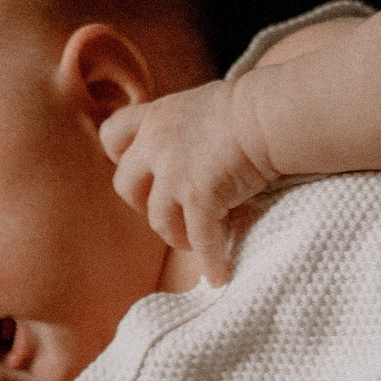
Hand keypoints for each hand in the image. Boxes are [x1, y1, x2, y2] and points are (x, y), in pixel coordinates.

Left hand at [99, 79, 272, 285]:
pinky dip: (210, 261)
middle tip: (170, 211)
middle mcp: (157, 145)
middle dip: (143, 205)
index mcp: (156, 118)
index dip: (121, 157)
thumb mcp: (199, 105)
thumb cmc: (248, 108)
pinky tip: (219, 275)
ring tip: (194, 241)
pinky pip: (200, 240)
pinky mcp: (200, 197)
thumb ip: (181, 127)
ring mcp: (175, 173)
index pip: (112, 135)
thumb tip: (190, 147)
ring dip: (175, 235)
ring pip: (158, 221)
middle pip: (125, 186)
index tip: (143, 172)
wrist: (269, 115)